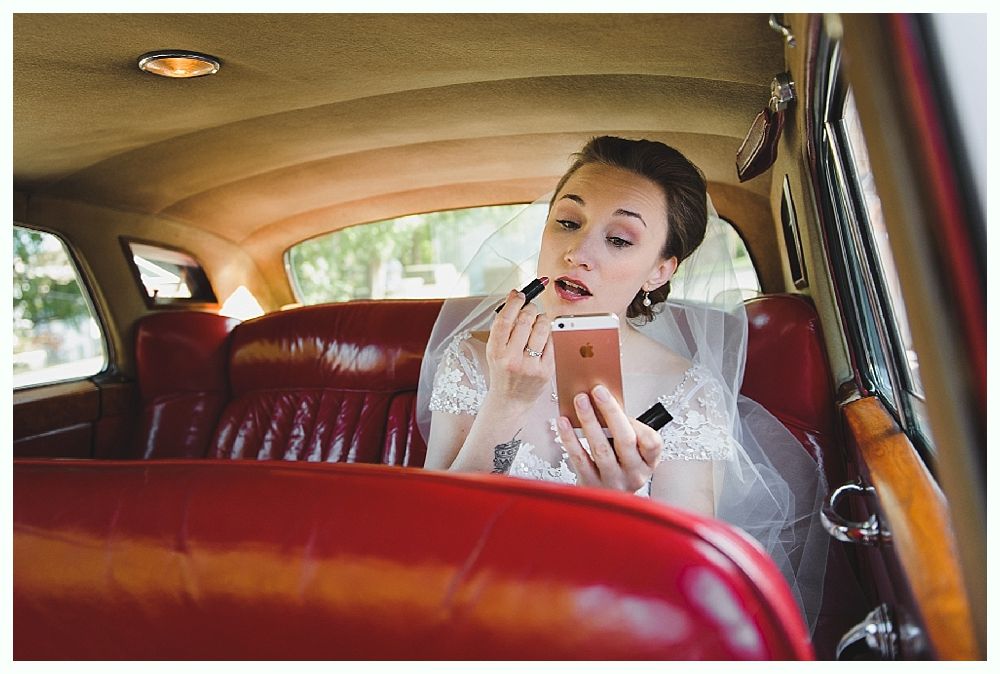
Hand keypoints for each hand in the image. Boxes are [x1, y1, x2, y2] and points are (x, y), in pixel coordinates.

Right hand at [484, 288, 553, 407]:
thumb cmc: (502, 372)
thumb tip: (514, 296)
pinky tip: (544, 336)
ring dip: (541, 318)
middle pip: (525, 320)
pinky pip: (552, 341)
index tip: (519, 295)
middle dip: (530, 308)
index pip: (505, 319)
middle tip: (530, 308)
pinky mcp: (546, 370)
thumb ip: (502, 326)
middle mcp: (512, 359)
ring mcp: (530, 366)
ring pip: (541, 328)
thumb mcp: (494, 350)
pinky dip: (549, 334)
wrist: (510, 400)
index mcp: (496, 352)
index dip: (513, 302)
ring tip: (538, 321)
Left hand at [556, 384, 662, 492]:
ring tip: (580, 400)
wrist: (606, 504)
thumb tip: (603, 398)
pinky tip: (564, 422)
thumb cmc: (618, 469)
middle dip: (611, 412)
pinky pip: (579, 459)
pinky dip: (570, 438)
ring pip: (601, 449)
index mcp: (648, 463)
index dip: (637, 422)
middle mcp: (634, 474)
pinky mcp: (591, 486)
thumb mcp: (632, 452)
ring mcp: (613, 482)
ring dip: (589, 421)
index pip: (652, 443)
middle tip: (598, 391)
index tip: (620, 402)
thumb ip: (625, 430)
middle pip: (625, 441)